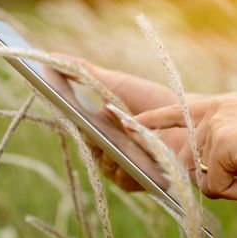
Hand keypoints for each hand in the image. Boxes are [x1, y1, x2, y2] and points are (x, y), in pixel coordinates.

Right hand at [46, 54, 192, 189]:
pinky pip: (125, 180)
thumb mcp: (115, 83)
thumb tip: (49, 57)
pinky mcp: (140, 181)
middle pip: (91, 148)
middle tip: (95, 127)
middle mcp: (107, 150)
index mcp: (98, 128)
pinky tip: (134, 157)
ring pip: (106, 165)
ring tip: (120, 141)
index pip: (78, 127)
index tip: (70, 110)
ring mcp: (123, 166)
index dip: (72, 120)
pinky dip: (127, 168)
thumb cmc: (151, 100)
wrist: (188, 118)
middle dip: (93, 137)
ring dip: (112, 153)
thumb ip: (82, 72)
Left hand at [136, 95, 236, 199]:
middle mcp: (212, 115)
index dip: (149, 122)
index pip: (174, 112)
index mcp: (220, 105)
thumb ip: (230, 144)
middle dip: (221, 180)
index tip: (124, 123)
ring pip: (206, 182)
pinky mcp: (223, 146)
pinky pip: (219, 189)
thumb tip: (212, 174)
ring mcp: (215, 129)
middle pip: (193, 166)